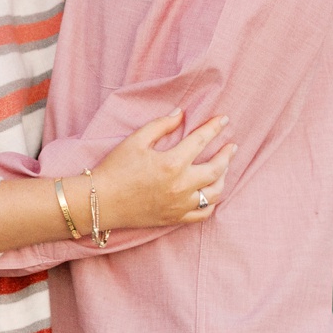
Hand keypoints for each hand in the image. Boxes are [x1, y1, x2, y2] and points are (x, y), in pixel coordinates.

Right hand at [90, 111, 235, 230]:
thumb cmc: (115, 168)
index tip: (224, 120)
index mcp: (171, 163)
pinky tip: (211, 192)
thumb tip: (181, 114)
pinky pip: (203, 214)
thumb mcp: (136, 140)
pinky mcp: (175, 218)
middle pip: (216, 169)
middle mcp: (181, 186)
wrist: (100, 202)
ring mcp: (180, 205)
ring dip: (223, 178)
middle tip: (232, 146)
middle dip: (227, 155)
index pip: (201, 141)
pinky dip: (212, 203)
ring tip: (224, 168)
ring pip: (215, 193)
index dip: (214, 128)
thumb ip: (161, 125)